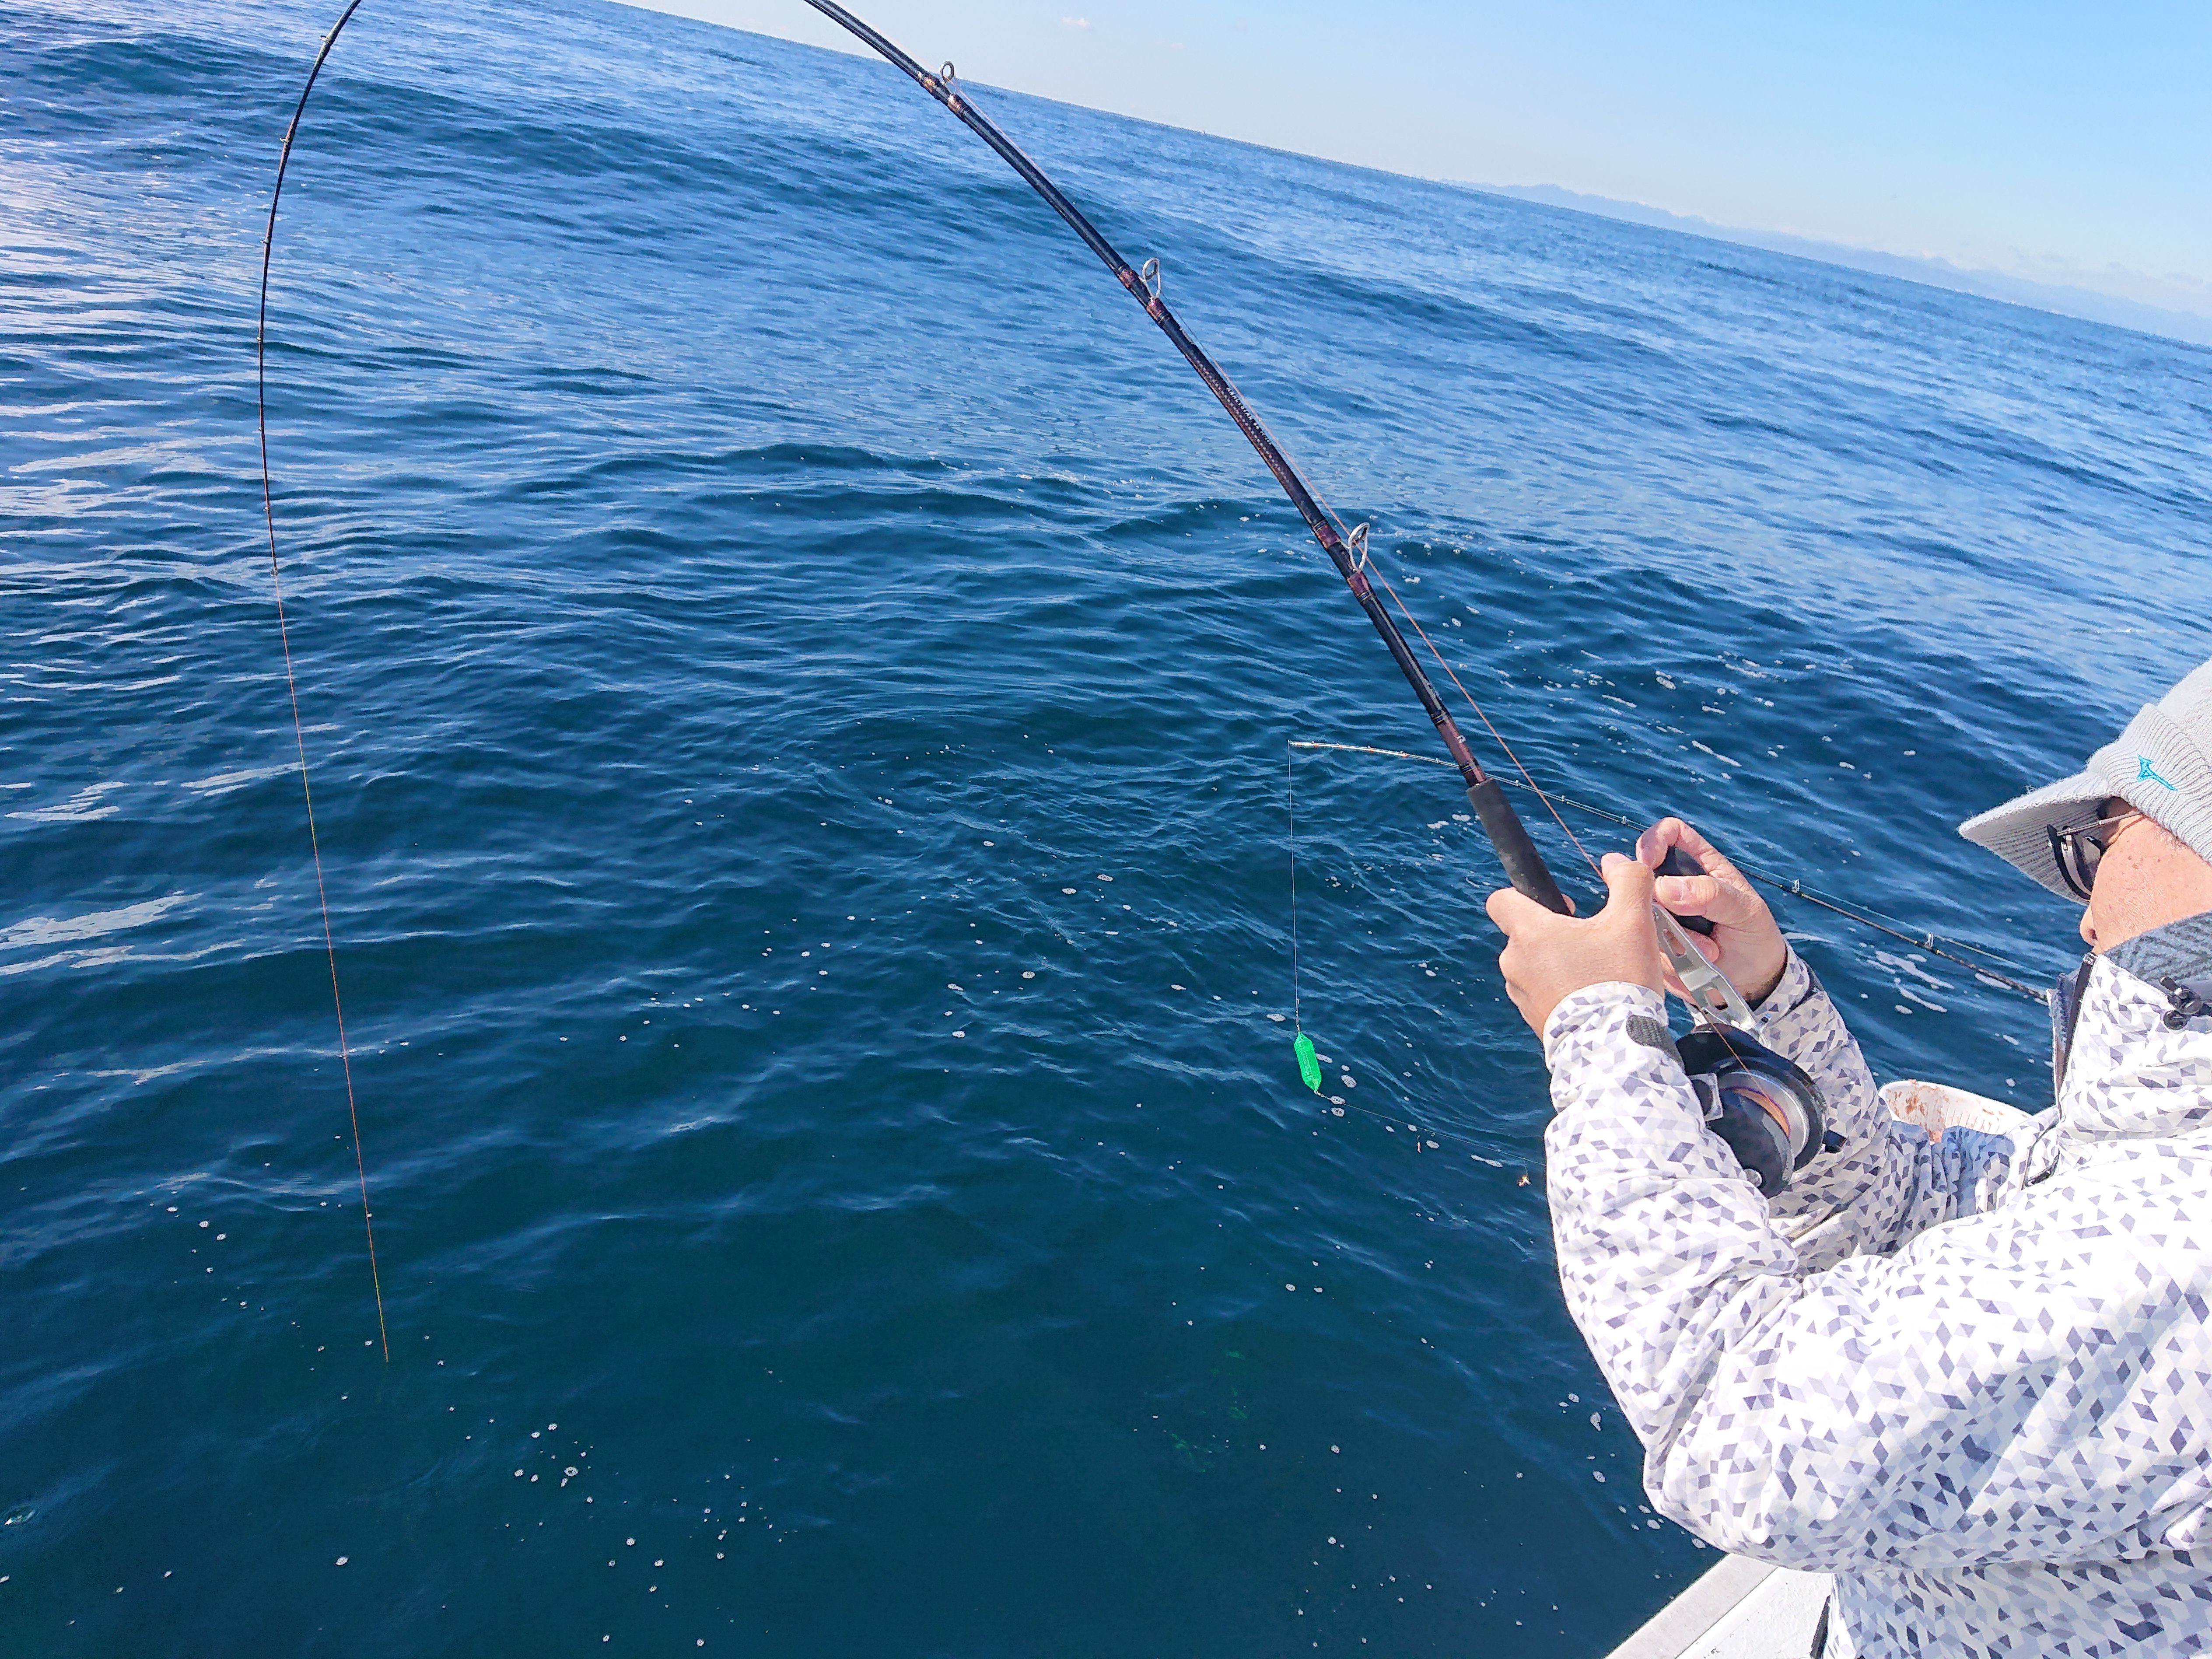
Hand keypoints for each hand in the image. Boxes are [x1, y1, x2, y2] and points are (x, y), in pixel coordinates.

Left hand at [1487, 853, 1665, 1036]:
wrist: (1614, 1047)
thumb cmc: (1620, 980)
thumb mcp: (1634, 920)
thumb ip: (1628, 881)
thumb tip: (1618, 862)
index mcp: (1529, 933)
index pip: (1501, 899)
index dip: (1526, 893)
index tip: (1561, 905)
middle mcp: (1514, 962)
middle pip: (1524, 933)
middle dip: (1555, 932)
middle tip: (1592, 943)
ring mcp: (1519, 992)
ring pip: (1533, 964)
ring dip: (1558, 962)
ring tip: (1595, 974)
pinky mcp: (1530, 1018)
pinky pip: (1540, 992)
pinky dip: (1560, 990)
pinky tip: (1590, 997)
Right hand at [1637, 818, 1788, 1005]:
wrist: (1753, 984)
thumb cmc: (1755, 937)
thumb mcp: (1746, 911)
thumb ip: (1711, 894)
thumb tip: (1663, 888)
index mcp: (1700, 865)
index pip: (1669, 833)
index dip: (1653, 840)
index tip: (1647, 862)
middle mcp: (1674, 888)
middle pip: (1641, 874)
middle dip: (1649, 897)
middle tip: (1669, 919)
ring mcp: (1661, 917)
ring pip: (1639, 913)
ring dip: (1669, 936)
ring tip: (1705, 951)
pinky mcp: (1653, 945)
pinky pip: (1643, 945)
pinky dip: (1667, 957)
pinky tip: (1692, 964)